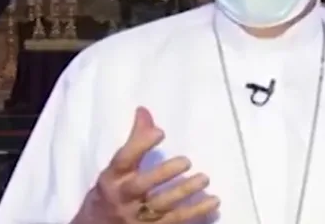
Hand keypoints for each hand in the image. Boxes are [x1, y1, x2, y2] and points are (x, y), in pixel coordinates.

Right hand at [72, 107, 219, 223]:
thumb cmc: (112, 191)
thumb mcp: (117, 169)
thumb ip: (134, 141)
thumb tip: (144, 111)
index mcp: (112, 178)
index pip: (123, 160)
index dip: (140, 145)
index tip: (160, 131)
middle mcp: (122, 198)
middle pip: (140, 186)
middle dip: (162, 174)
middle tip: (186, 161)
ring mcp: (137, 217)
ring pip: (161, 207)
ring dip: (184, 193)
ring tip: (204, 179)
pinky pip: (175, 221)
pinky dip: (196, 213)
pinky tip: (213, 202)